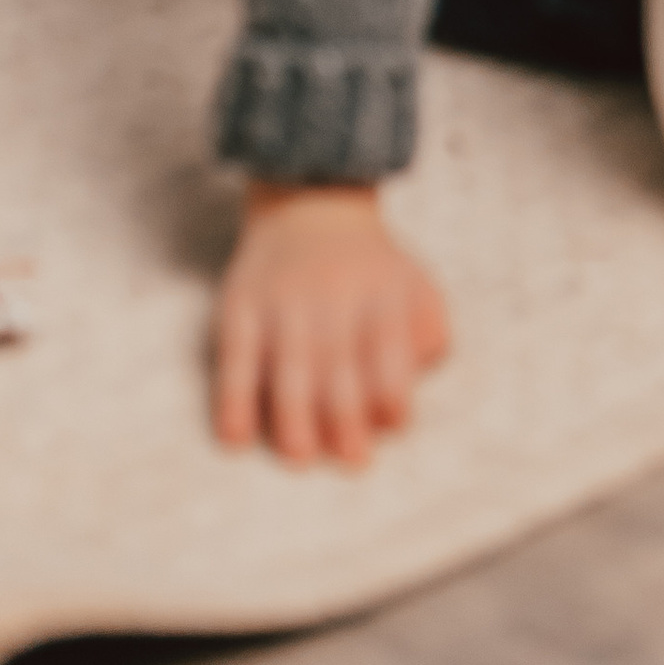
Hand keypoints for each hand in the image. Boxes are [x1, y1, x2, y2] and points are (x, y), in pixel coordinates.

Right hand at [213, 180, 449, 467]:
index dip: (393, 391)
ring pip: (288, 364)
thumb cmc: (371, 268)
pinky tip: (236, 438)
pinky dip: (234, 401)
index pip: (390, 348)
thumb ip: (429, 330)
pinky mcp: (240, 307)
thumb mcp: (415, 283)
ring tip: (299, 459)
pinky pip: (234, 359)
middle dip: (346, 418)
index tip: (394, 426)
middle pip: (339, 363)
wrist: (309, 203)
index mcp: (382, 290)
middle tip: (352, 461)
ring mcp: (282, 301)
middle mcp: (332, 294)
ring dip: (293, 418)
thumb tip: (420, 379)